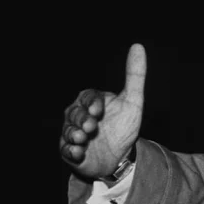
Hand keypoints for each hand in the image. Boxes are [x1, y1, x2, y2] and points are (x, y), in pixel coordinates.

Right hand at [60, 44, 146, 178]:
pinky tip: (79, 153)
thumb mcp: (133, 101)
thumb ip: (135, 75)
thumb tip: (138, 46)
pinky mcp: (69, 151)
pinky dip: (71, 152)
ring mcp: (71, 133)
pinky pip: (65, 150)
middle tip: (91, 127)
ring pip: (67, 131)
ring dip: (74, 135)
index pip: (87, 97)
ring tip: (82, 140)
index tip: (99, 111)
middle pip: (74, 114)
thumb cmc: (125, 127)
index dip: (91, 103)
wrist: (120, 157)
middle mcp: (78, 116)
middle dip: (81, 120)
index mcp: (92, 101)